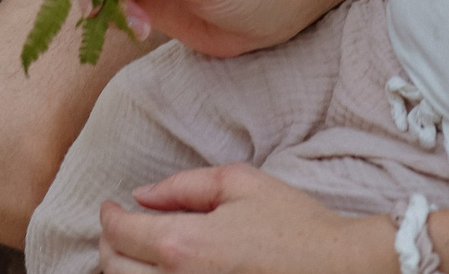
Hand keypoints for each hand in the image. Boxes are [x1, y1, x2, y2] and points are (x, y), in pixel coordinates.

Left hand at [97, 166, 395, 273]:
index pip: (120, 232)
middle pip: (114, 269)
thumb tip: (142, 195)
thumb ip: (183, 186)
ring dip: (126, 270)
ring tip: (136, 254)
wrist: (340, 269)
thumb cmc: (293, 224)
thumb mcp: (239, 184)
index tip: (111, 207)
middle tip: (120, 228)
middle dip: (110, 244)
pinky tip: (160, 272)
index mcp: (182, 245)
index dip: (108, 215)